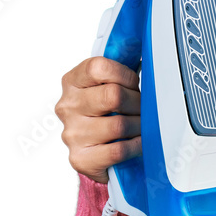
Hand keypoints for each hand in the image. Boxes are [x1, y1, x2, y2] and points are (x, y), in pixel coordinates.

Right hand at [54, 56, 141, 183]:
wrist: (96, 153)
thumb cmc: (106, 115)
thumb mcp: (107, 88)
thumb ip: (119, 73)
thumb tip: (147, 57)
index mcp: (72, 82)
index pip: (99, 67)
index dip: (125, 75)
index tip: (134, 85)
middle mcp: (68, 106)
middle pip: (113, 96)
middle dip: (137, 103)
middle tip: (142, 109)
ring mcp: (72, 133)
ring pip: (119, 124)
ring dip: (139, 126)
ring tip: (140, 126)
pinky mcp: (80, 158)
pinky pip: (119, 150)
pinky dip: (136, 145)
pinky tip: (138, 142)